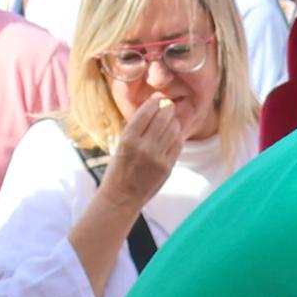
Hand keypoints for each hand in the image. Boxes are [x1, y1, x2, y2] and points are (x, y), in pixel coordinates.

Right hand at [101, 96, 189, 218]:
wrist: (122, 196)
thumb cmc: (118, 168)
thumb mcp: (121, 145)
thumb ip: (137, 129)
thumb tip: (153, 109)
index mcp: (128, 139)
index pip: (146, 113)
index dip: (154, 103)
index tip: (157, 99)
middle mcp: (144, 147)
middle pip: (163, 119)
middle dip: (167, 109)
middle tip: (168, 105)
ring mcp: (158, 158)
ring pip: (173, 130)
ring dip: (174, 121)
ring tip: (171, 119)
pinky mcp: (168, 167)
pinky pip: (178, 144)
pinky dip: (178, 136)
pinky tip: (174, 134)